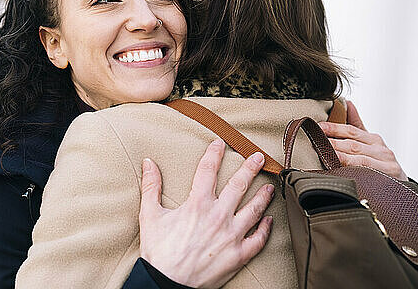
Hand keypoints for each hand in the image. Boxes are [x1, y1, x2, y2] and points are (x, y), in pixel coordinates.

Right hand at [139, 139, 273, 287]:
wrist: (167, 283)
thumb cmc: (158, 250)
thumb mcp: (149, 215)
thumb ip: (151, 186)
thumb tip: (148, 162)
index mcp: (197, 204)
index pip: (208, 170)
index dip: (214, 153)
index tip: (219, 143)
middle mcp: (218, 216)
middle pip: (239, 185)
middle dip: (250, 168)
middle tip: (258, 156)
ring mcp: (232, 236)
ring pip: (254, 210)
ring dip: (263, 196)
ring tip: (269, 186)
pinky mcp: (239, 255)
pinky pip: (258, 239)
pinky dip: (266, 228)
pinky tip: (269, 220)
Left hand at [318, 100, 407, 180]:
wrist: (400, 184)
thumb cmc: (380, 162)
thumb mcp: (370, 142)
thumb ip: (357, 124)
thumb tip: (347, 103)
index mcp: (373, 139)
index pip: (351, 131)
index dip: (334, 128)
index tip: (318, 127)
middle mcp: (381, 149)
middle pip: (353, 145)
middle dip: (333, 143)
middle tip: (316, 142)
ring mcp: (386, 163)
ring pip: (359, 160)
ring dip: (341, 157)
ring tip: (326, 155)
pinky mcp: (389, 176)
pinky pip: (368, 173)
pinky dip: (354, 171)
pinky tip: (341, 172)